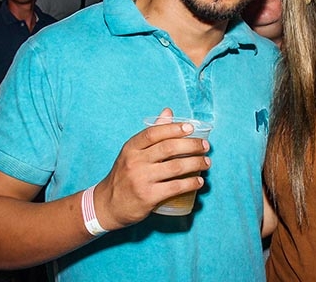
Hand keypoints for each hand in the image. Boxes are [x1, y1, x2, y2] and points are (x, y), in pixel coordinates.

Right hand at [92, 109, 210, 229]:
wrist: (108, 205)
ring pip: (175, 167)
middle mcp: (135, 162)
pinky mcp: (148, 197)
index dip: (174, 128)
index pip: (154, 132)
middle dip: (192, 145)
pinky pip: (174, 187)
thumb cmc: (125, 174)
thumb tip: (168, 112)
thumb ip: (152, 133)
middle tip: (206, 146)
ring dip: (196, 164)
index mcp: (131, 147)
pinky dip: (190, 183)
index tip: (191, 127)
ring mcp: (141, 180)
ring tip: (207, 163)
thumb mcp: (133, 152)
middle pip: (168, 148)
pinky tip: (199, 181)